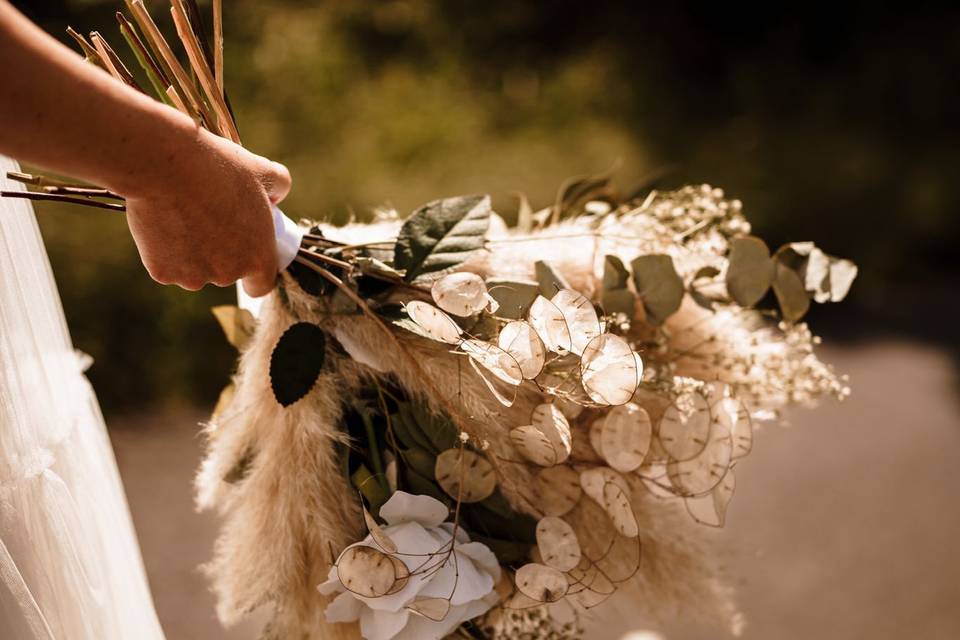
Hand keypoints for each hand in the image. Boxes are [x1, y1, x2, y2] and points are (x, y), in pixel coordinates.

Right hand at [123, 127, 291, 296]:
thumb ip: (279, 185)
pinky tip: (162, 222)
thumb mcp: (260, 169)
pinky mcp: (162, 273)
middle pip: (224, 273)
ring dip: (190, 253)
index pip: (261, 284)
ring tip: (183, 215)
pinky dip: (163, 249)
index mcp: (258, 258)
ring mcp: (193, 277)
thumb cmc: (216, 166)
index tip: (244, 255)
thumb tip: (276, 196)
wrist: (164, 166)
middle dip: (218, 253)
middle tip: (208, 219)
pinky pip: (165, 264)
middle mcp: (228, 275)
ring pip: (193, 271)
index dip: (254, 273)